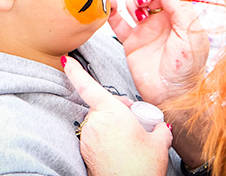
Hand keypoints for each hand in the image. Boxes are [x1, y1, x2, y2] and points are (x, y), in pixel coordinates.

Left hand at [63, 56, 171, 175]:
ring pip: (99, 121)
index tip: (66, 60)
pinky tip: (121, 148)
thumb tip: (159, 127)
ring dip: (112, 124)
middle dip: (118, 109)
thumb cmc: (141, 168)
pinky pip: (96, 136)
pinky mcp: (85, 151)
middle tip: (136, 122)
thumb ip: (158, 127)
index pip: (88, 86)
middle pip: (102, 105)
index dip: (75, 71)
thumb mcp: (159, 141)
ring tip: (130, 139)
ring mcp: (88, 138)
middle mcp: (95, 123)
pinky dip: (106, 137)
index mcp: (111, 112)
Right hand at [108, 0, 209, 105]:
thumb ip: (180, 10)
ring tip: (136, 10)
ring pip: (134, 4)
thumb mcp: (191, 36)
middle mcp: (164, 21)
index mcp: (181, 17)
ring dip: (131, 0)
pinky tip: (111, 6)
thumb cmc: (188, 70)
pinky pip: (118, 22)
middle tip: (146, 1)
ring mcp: (146, 30)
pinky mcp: (131, 41)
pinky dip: (112, 12)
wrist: (172, 96)